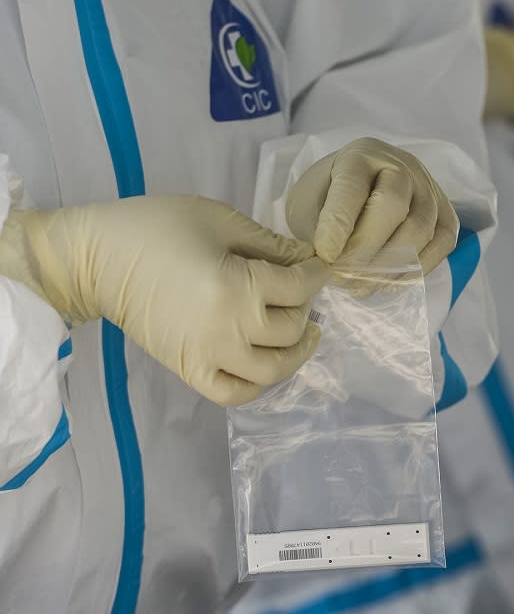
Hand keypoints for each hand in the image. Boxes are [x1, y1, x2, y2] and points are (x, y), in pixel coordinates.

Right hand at [1, 195, 328, 404]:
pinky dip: (257, 384)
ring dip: (295, 352)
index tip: (317, 267)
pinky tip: (264, 360)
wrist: (95, 258)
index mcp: (236, 285)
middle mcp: (228, 328)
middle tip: (299, 291)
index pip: (299, 287)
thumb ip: (271, 242)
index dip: (316, 274)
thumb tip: (308, 257)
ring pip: (273, 370)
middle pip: (291, 328)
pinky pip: (235, 394)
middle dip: (304, 306)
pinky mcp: (188, 371)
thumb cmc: (156, 227)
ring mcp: (208, 356)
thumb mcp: (220, 219)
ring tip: (300, 332)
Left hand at [284, 137, 458, 274]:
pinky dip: (416, 270)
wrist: (359, 192)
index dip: (339, 224)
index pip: (352, 186)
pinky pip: (441, 243)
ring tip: (358, 287)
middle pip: (392, 205)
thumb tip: (323, 266)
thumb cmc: (329, 199)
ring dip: (388, 265)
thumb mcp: (307, 205)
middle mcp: (401, 165)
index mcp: (360, 155)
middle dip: (364, 248)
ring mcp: (429, 189)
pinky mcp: (446, 214)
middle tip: (341, 277)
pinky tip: (388, 284)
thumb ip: (313, 230)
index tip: (324, 256)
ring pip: (420, 228)